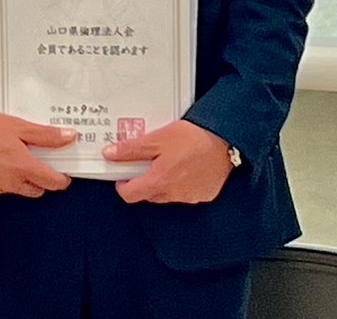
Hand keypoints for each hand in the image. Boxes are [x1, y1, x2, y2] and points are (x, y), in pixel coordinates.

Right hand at [0, 111, 74, 197]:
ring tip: (9, 159)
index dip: (61, 179)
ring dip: (18, 179)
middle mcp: (11, 182)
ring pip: (16, 189)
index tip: (62, 173)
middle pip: (37, 190)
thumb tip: (68, 137)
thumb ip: (45, 135)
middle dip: (39, 179)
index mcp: (24, 167)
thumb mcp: (18, 126)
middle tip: (33, 161)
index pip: (54, 183)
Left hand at [106, 119, 233, 204]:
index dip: (122, 185)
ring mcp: (191, 197)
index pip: (130, 196)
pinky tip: (185, 165)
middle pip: (148, 195)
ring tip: (167, 160)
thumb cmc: (192, 138)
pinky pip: (185, 193)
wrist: (226, 141)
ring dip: (162, 182)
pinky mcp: (205, 194)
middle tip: (145, 161)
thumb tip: (110, 154)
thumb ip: (131, 150)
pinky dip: (181, 183)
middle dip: (143, 180)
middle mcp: (174, 195)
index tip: (122, 174)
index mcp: (159, 182)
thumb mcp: (155, 139)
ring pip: (167, 194)